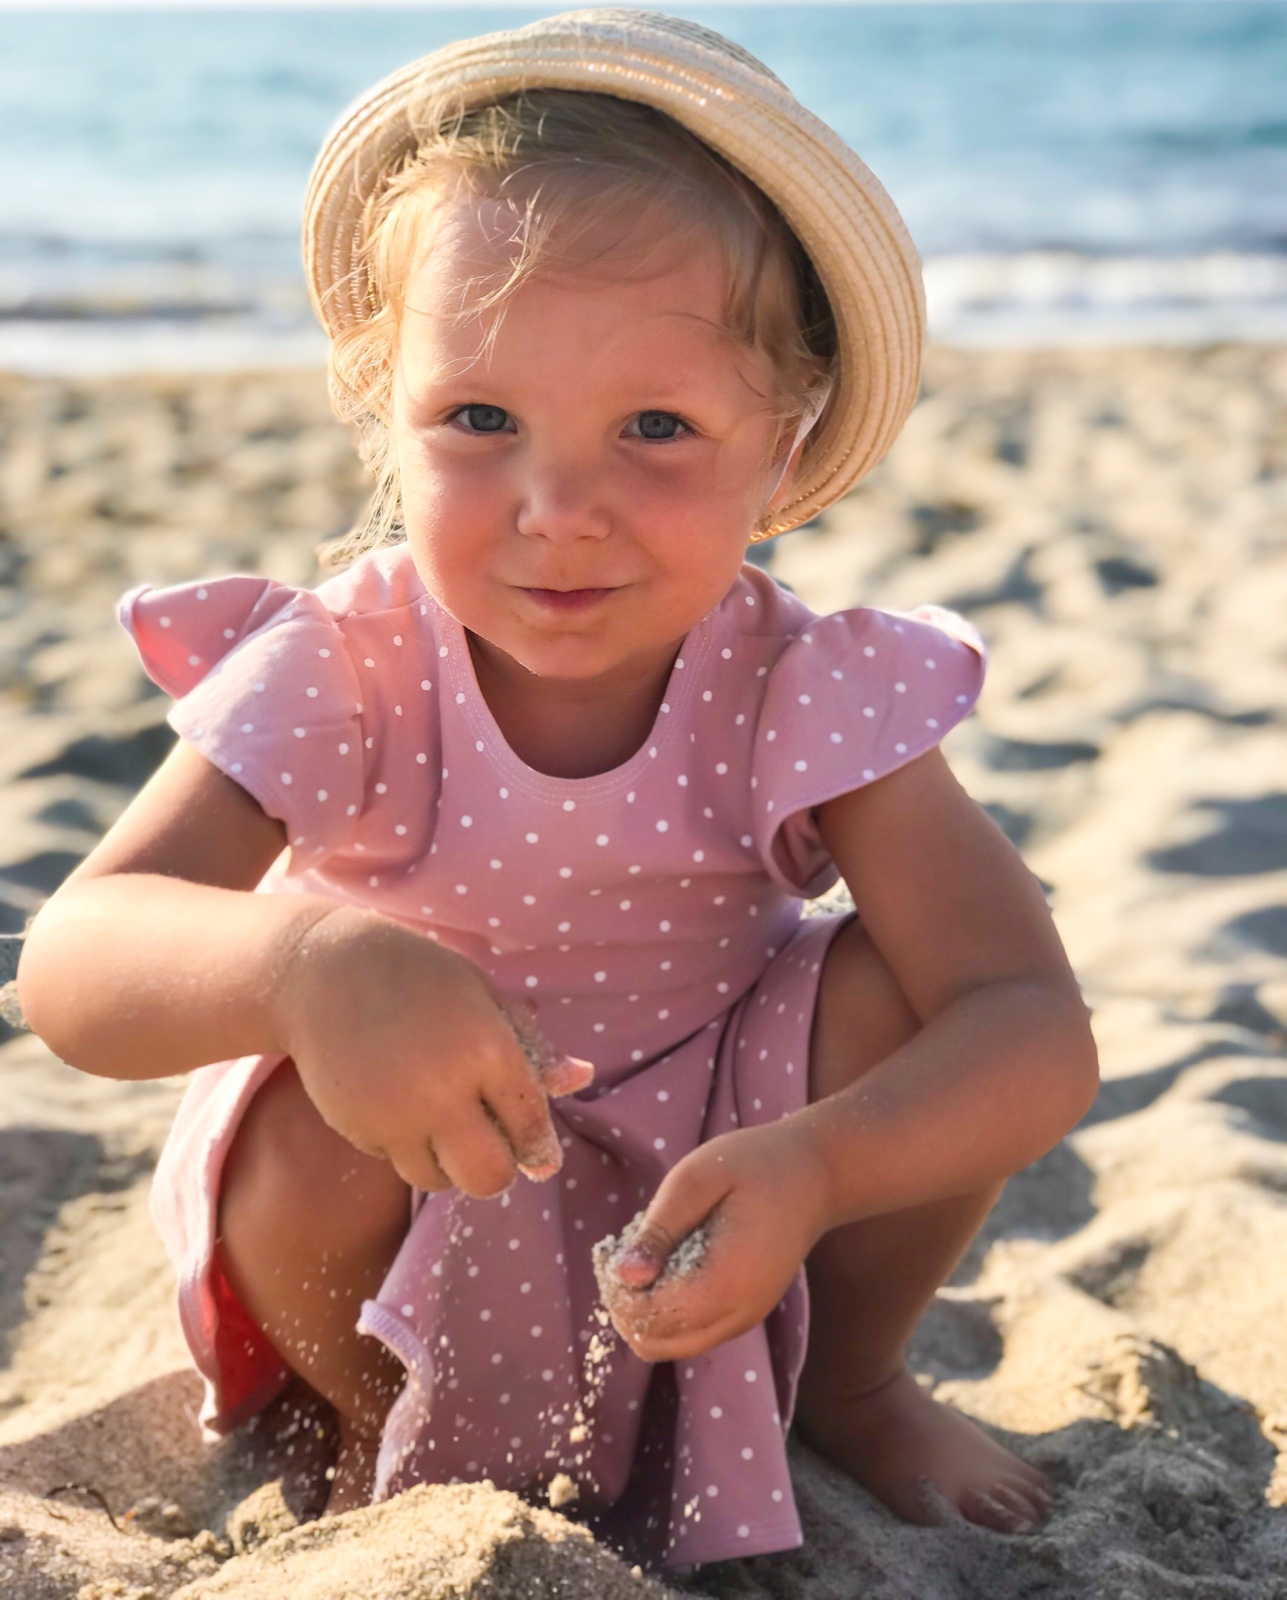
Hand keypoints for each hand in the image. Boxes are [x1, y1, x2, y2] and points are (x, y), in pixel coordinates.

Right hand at [273, 904, 592, 1197]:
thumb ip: (532, 1044)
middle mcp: (442, 1091)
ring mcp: (395, 1116)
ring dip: (450, 1163)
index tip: (538, 1152)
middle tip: (491, 1143)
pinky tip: (402, 1104)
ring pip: (440, 1181)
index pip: (529, 1127)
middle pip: (489, 1178)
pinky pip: (399, 1162)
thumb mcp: (483, 995)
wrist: (322, 972)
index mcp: (486, 1049)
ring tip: (442, 1119)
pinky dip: (409, 1147)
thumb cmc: (419, 976)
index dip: (539, 1146)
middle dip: (498, 1170)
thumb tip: (581, 1079)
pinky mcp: (358, 1130)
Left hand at [603, 1119, 832, 1361]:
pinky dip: (668, 1311)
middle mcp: (738, 1314)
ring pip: (672, 1345)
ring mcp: (745, 1318)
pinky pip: (693, 1332)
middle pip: (655, 1343)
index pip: (649, 1317)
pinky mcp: (746, 1313)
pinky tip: (670, 1265)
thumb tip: (622, 1276)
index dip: (618, 1292)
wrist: (815, 1175)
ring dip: (645, 1312)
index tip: (612, 1252)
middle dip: (626, 1308)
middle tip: (623, 1257)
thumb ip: (659, 1229)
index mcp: (725, 1282)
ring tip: (647, 1259)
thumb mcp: (697, 1179)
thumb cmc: (754, 1165)